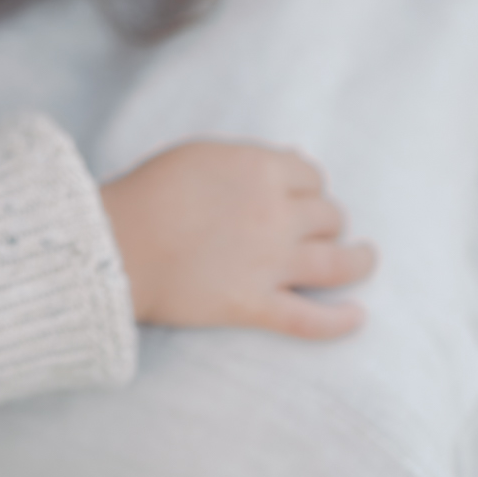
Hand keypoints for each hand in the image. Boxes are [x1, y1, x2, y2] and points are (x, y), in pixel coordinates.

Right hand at [101, 142, 374, 339]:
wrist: (112, 244)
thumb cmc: (146, 193)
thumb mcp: (198, 154)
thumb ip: (249, 159)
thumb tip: (295, 162)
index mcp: (260, 170)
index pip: (312, 176)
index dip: (309, 186)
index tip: (301, 196)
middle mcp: (275, 214)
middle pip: (329, 215)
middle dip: (327, 220)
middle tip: (319, 228)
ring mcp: (270, 263)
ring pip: (339, 264)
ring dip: (359, 261)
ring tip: (365, 260)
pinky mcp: (255, 305)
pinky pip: (312, 320)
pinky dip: (341, 322)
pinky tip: (358, 317)